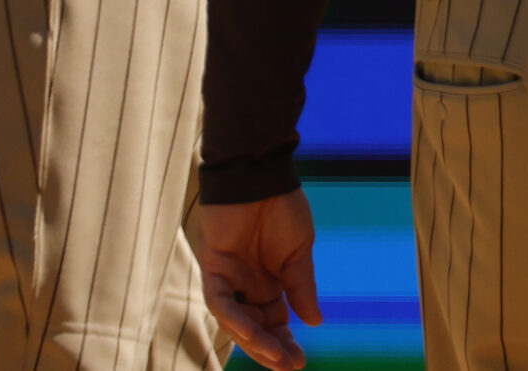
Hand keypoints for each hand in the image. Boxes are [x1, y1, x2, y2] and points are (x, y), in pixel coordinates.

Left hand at [198, 191, 321, 369]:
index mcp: (267, 282)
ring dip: (255, 342)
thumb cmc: (282, 208)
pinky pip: (220, 302)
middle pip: (255, 328)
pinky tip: (253, 333)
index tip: (300, 362)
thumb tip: (314, 321)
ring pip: (236, 322)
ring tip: (277, 357)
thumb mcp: (298, 253)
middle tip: (292, 366)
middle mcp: (245, 287)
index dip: (285, 342)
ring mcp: (228, 279)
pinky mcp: (213, 269)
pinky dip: (235, 319)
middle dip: (272, 349)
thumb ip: (302, 287)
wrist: (261, 176)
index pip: (274, 322)